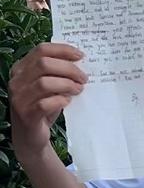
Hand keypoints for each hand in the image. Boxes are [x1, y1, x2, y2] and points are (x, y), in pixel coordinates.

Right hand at [9, 43, 86, 157]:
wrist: (32, 137)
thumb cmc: (44, 107)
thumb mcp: (50, 86)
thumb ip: (57, 72)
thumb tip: (79, 62)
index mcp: (21, 68)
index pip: (41, 50)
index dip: (63, 50)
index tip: (81, 56)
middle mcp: (16, 81)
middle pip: (44, 64)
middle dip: (69, 69)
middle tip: (83, 78)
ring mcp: (19, 98)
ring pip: (44, 82)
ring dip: (67, 84)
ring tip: (78, 90)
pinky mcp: (26, 115)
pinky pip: (44, 104)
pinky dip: (60, 100)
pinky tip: (67, 102)